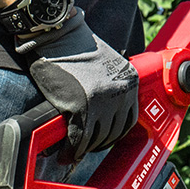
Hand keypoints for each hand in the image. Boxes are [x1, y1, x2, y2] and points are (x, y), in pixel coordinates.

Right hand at [15, 12, 138, 154]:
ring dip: (84, 149)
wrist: (59, 34)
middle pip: (113, 132)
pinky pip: (78, 139)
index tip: (103, 139)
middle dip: (98, 144)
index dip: (115, 134)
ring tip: (73, 151)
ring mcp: (102, 101)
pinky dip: (71, 150)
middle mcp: (121, 92)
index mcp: (130, 80)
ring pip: (96, 139)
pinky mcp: (80, 106)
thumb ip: (110, 85)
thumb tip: (103, 111)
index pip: (129, 119)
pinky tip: (65, 154)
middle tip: (85, 148)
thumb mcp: (105, 65)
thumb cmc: (77, 47)